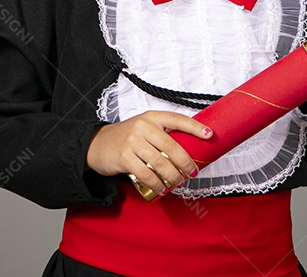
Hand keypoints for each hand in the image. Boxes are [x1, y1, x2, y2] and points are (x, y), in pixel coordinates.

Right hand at [86, 110, 211, 195]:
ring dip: (173, 176)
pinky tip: (162, 188)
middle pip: (171, 146)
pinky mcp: (124, 157)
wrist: (97, 144)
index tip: (210, 135)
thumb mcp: (144, 129)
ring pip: (160, 162)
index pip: (177, 120)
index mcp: (152, 117)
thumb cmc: (127, 138)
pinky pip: (145, 173)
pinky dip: (156, 183)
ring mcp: (132, 141)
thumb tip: (190, 149)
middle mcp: (143, 127)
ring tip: (179, 182)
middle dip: (186, 162)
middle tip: (193, 172)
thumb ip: (162, 134)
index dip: (195, 127)